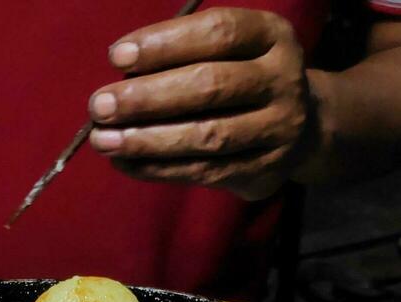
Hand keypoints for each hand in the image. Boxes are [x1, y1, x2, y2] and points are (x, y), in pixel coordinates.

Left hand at [86, 7, 318, 200]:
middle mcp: (282, 80)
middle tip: (99, 106)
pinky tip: (126, 163)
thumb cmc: (242, 76)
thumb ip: (182, 55)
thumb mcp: (227, 51)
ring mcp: (279, 128)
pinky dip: (159, 169)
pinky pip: (205, 172)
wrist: (301, 128)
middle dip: (147, 97)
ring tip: (104, 140)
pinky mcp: (264, 170)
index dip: (164, 44)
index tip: (116, 57)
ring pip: (207, 135)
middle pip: (211, 85)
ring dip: (147, 140)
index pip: (218, 32)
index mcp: (272, 36)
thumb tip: (120, 77)